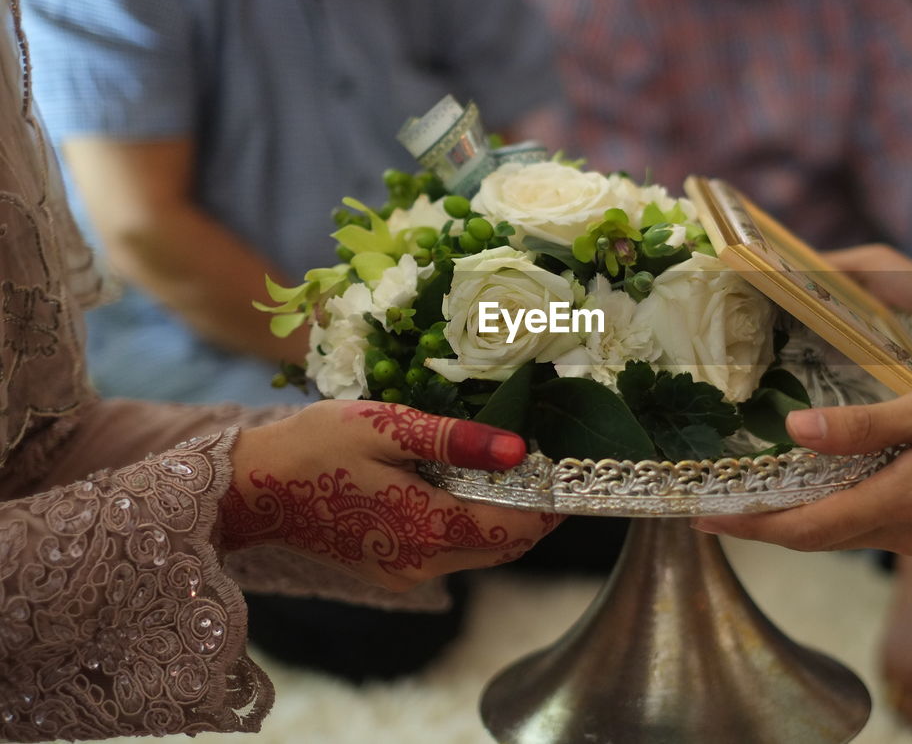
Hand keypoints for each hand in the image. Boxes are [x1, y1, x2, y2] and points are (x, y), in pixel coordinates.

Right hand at [221, 400, 559, 590]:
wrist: (255, 488)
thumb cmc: (316, 446)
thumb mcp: (387, 427)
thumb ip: (456, 441)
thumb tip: (519, 449)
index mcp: (427, 526)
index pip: (515, 528)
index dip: (550, 504)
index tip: (570, 473)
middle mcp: (423, 562)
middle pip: (503, 547)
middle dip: (533, 514)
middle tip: (547, 470)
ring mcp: (406, 572)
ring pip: (480, 554)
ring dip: (502, 521)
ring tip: (511, 474)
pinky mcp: (392, 572)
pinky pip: (451, 555)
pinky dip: (469, 528)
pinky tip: (464, 490)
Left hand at [694, 374, 911, 553]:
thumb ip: (866, 426)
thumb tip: (796, 432)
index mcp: (904, 501)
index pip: (806, 530)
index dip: (749, 527)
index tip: (700, 516)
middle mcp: (907, 528)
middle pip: (815, 537)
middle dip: (760, 525)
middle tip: (710, 498)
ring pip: (841, 531)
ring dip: (793, 517)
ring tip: (749, 486)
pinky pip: (868, 521)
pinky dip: (830, 507)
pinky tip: (815, 478)